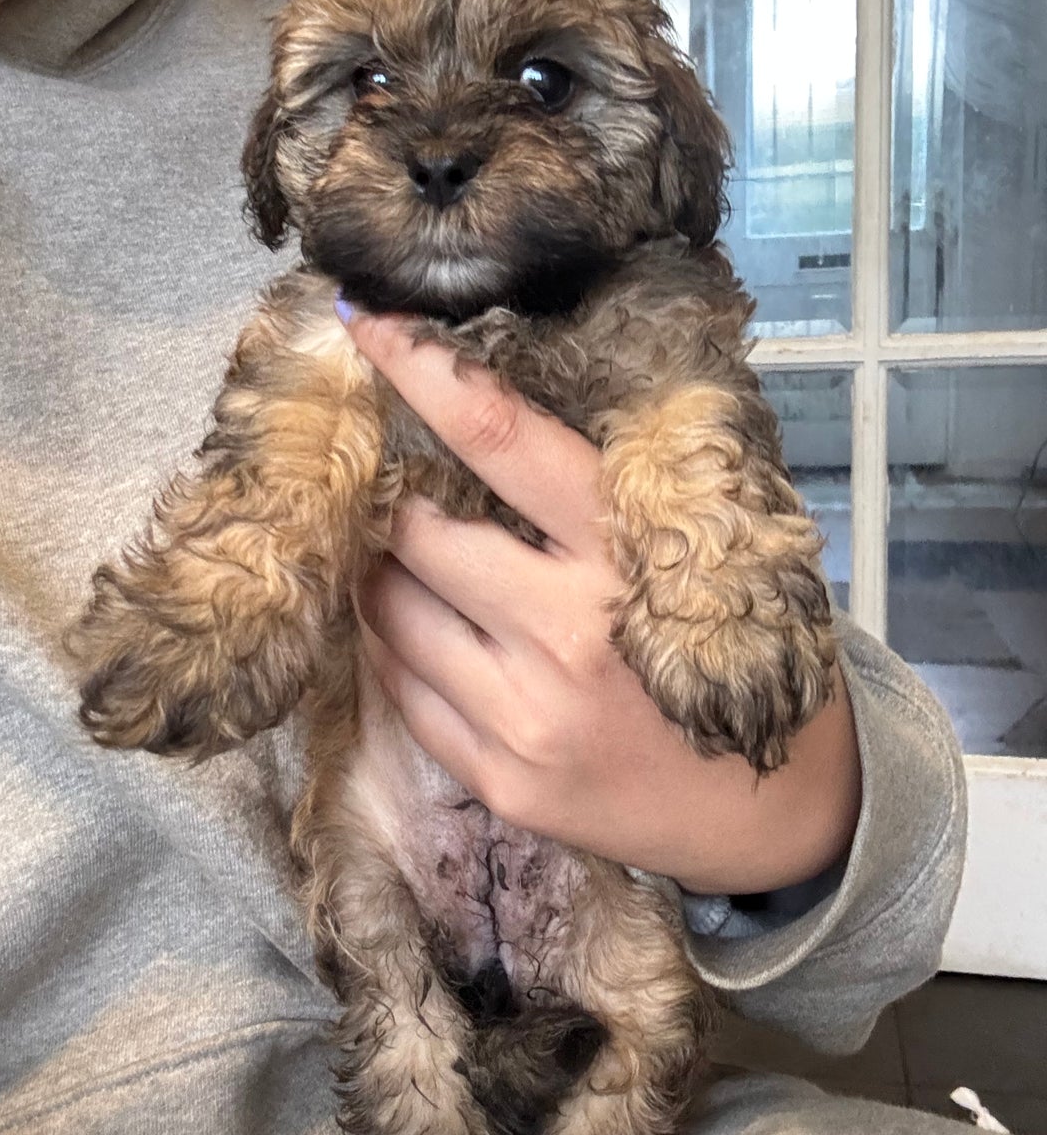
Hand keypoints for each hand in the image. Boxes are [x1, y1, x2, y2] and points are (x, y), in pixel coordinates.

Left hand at [342, 308, 861, 895]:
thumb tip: (494, 421)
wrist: (772, 811)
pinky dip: (401, 651)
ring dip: (390, 578)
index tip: (362, 323)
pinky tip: (438, 642)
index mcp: (627, 551)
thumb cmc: (736, 654)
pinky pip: (402, 691)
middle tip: (407, 498)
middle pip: (419, 533)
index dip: (422, 373)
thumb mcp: (704, 552)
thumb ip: (607, 498)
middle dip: (399, 506)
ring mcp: (525, 715)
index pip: (501, 438)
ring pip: (391, 613)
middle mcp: (565, 630)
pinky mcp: (501, 780)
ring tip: (421, 573)